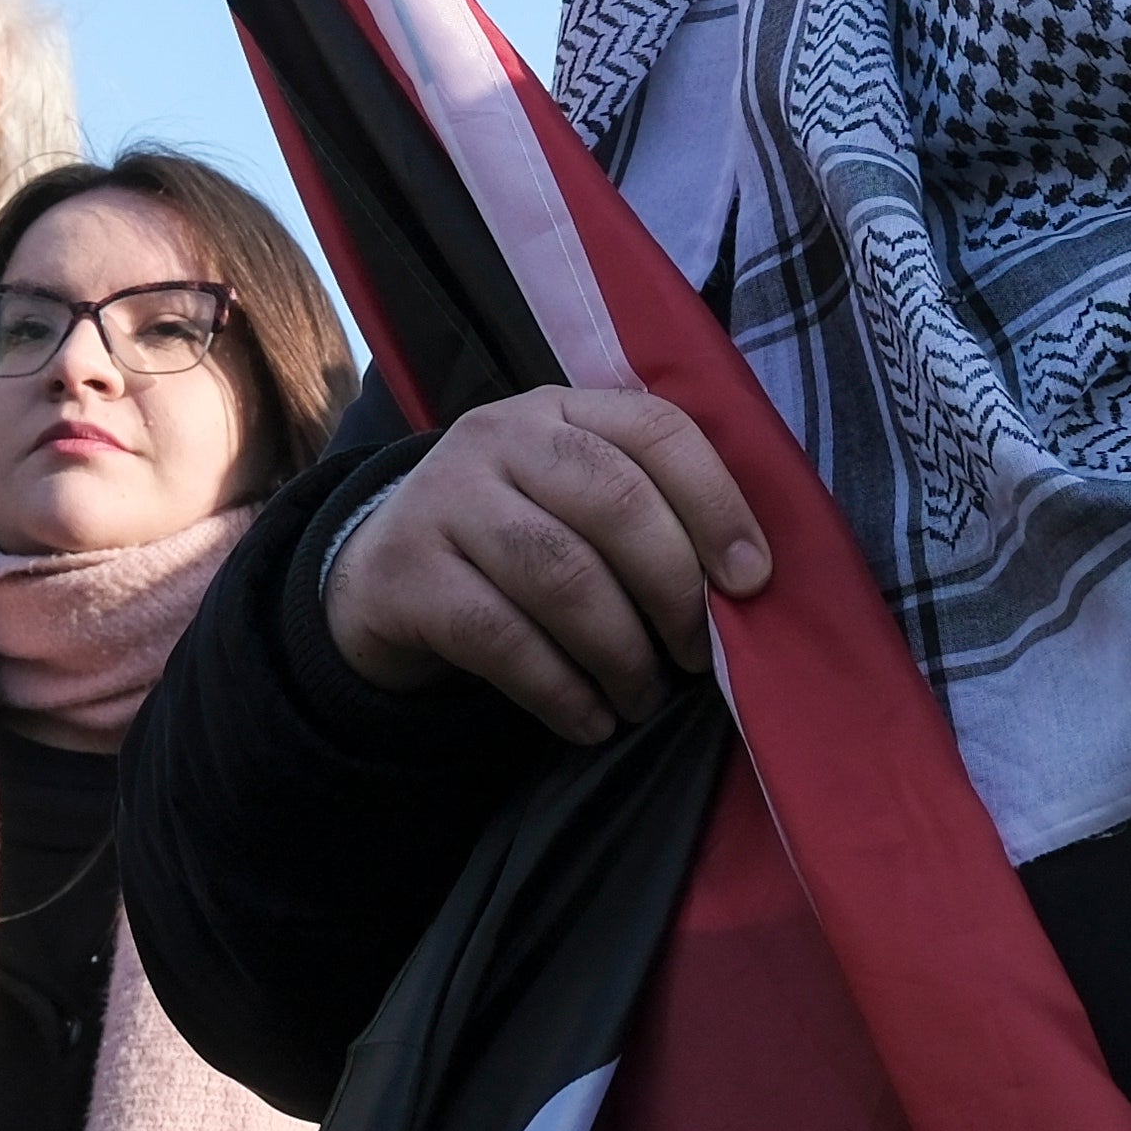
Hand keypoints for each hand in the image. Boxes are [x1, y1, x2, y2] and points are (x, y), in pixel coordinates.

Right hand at [321, 387, 770, 742]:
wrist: (379, 576)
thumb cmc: (513, 542)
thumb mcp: (572, 501)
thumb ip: (648, 512)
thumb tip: (747, 584)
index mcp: (561, 409)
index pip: (656, 430)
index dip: (717, 503)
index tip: (752, 581)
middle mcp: (499, 436)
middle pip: (616, 502)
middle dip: (673, 591)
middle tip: (697, 656)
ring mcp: (444, 499)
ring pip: (561, 574)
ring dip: (621, 652)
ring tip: (642, 698)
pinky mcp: (405, 572)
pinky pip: (501, 637)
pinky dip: (560, 690)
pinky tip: (589, 720)